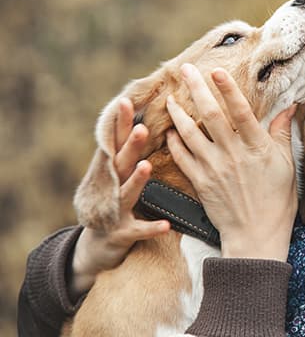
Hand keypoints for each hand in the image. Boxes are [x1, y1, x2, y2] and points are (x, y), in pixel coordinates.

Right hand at [68, 98, 169, 299]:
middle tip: (143, 128)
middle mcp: (111, 187)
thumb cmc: (113, 203)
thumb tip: (147, 122)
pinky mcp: (121, 233)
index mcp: (113, 170)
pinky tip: (166, 225)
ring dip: (136, 180)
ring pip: (126, 193)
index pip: (118, 142)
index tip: (127, 101)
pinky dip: (151, 228)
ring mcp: (114, 210)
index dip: (122, 123)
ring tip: (147, 166)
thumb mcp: (118, 177)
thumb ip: (129, 154)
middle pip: (121, 162)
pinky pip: (139, 230)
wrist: (95, 246)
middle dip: (131, 146)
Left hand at [166, 64, 297, 261]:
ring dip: (177, 113)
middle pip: (210, 115)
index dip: (227, 89)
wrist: (256, 236)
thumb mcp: (287, 165)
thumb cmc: (277, 201)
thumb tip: (291, 107)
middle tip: (185, 69)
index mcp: (256, 148)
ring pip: (189, 134)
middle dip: (196, 89)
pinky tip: (169, 131)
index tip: (216, 70)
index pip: (240, 111)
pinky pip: (181, 158)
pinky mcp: (200, 182)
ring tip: (170, 97)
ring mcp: (213, 168)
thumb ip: (283, 133)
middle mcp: (232, 154)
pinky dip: (173, 143)